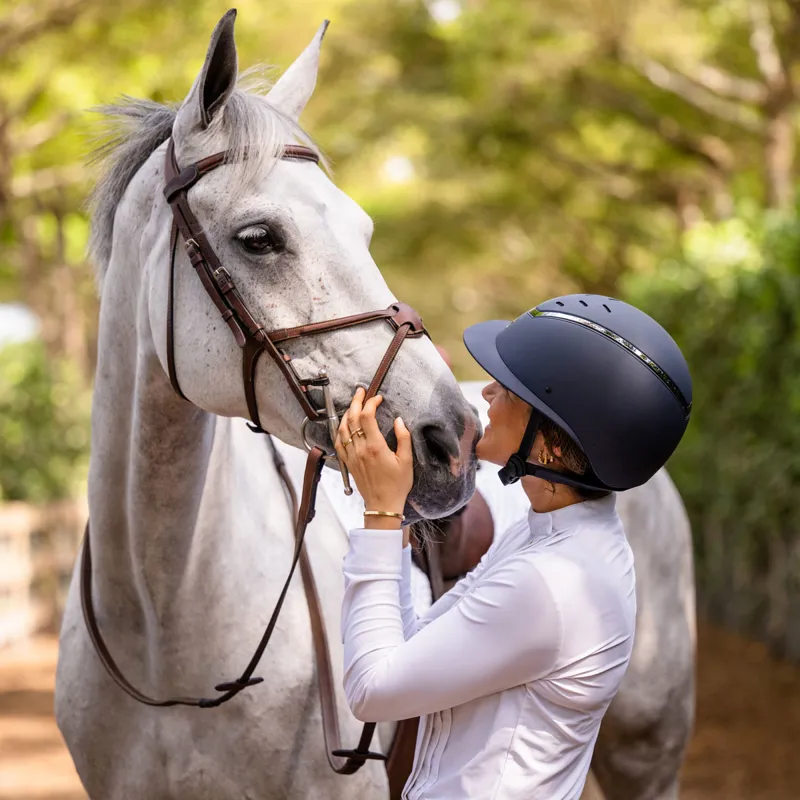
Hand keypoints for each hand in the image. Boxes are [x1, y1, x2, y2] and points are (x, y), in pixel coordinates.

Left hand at [334, 388, 412, 529]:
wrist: (383, 505)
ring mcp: (352, 456)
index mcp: (375, 447)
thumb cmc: (397, 485)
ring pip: (342, 428)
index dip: (371, 403)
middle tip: (361, 391)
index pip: (367, 417)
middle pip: (352, 418)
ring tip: (353, 404)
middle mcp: (360, 449)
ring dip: (347, 413)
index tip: (378, 398)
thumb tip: (399, 420)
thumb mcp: (406, 461)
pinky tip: (344, 424)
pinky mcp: (348, 462)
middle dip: (356, 401)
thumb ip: (403, 438)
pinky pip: (338, 442)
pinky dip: (339, 430)